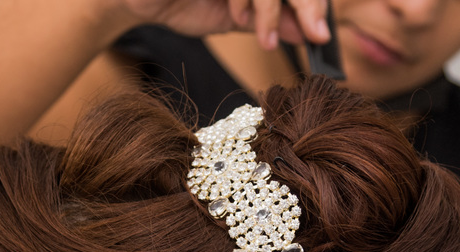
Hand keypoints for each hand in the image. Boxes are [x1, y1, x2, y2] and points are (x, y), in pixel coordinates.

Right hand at [119, 0, 329, 48]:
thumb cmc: (182, 2)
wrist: (139, 0)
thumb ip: (268, 22)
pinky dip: (245, 0)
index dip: (313, 5)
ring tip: (263, 39)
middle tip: (315, 35)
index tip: (321, 36)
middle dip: (307, 4)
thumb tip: (306, 32)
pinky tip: (239, 17)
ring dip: (270, 9)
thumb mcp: (232, 18)